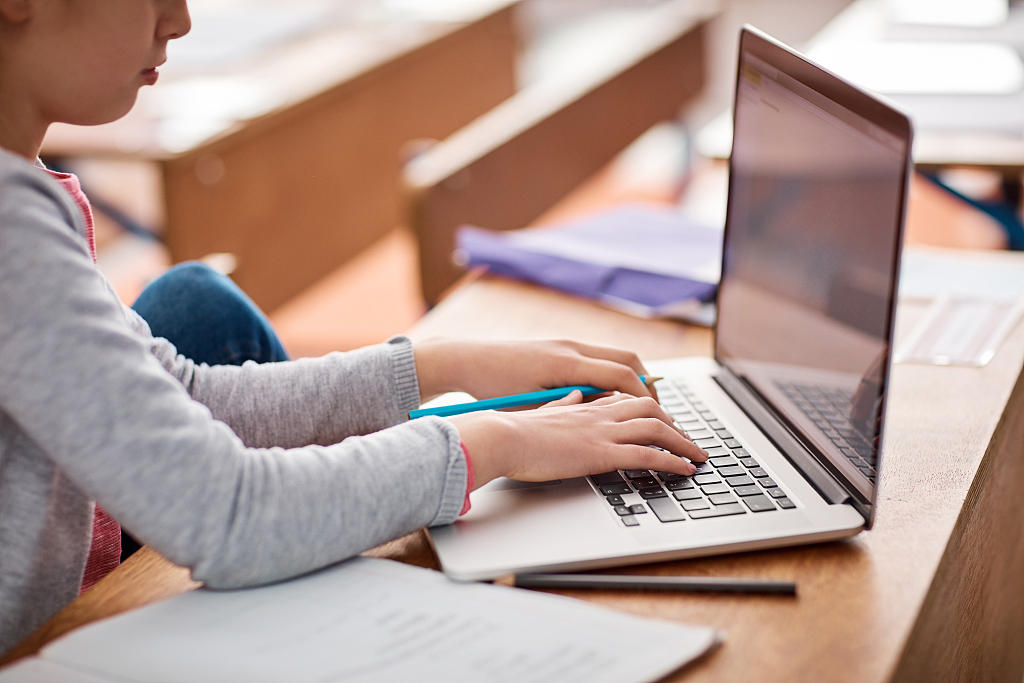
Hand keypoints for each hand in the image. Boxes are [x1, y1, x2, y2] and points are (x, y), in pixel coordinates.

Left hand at [413, 338, 657, 403]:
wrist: (467, 360)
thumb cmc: (493, 388)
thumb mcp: (533, 409)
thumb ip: (569, 413)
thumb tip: (603, 419)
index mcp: (567, 363)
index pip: (623, 377)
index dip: (645, 399)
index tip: (660, 419)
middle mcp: (572, 348)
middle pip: (628, 360)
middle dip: (649, 385)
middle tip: (661, 411)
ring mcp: (566, 345)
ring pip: (616, 356)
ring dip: (633, 378)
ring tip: (643, 404)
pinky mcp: (559, 348)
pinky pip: (598, 358)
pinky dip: (614, 375)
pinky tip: (612, 395)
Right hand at [449, 392, 706, 488]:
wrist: (501, 436)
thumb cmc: (513, 430)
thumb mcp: (541, 411)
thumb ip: (561, 405)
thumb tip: (573, 398)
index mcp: (583, 405)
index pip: (626, 400)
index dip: (649, 409)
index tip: (664, 421)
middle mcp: (598, 414)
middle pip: (649, 407)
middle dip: (674, 423)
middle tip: (688, 440)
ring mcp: (601, 432)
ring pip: (656, 427)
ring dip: (683, 442)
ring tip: (698, 456)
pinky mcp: (600, 452)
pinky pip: (648, 454)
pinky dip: (673, 461)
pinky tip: (686, 470)